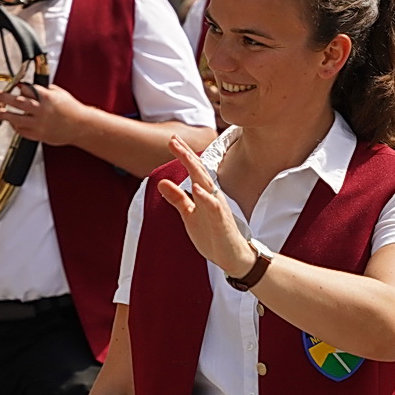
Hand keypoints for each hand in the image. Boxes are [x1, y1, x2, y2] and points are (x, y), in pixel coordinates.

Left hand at [0, 83, 89, 146]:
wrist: (82, 126)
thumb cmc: (73, 110)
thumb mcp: (60, 93)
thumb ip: (44, 90)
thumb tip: (29, 88)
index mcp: (47, 98)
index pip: (27, 89)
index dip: (19, 87)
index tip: (14, 87)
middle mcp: (41, 110)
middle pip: (17, 103)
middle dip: (4, 98)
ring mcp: (39, 124)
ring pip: (16, 118)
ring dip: (3, 114)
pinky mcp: (39, 135)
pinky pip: (23, 131)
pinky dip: (16, 126)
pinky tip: (12, 123)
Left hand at [155, 134, 254, 273]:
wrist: (232, 256)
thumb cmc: (213, 234)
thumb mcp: (190, 215)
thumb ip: (177, 198)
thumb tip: (161, 182)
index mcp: (205, 194)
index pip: (194, 170)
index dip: (183, 154)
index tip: (172, 139)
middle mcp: (212, 196)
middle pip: (199, 171)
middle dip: (186, 155)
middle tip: (173, 139)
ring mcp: (218, 208)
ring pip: (206, 185)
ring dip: (195, 169)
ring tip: (182, 154)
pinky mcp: (222, 223)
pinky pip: (214, 208)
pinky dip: (205, 197)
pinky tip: (196, 189)